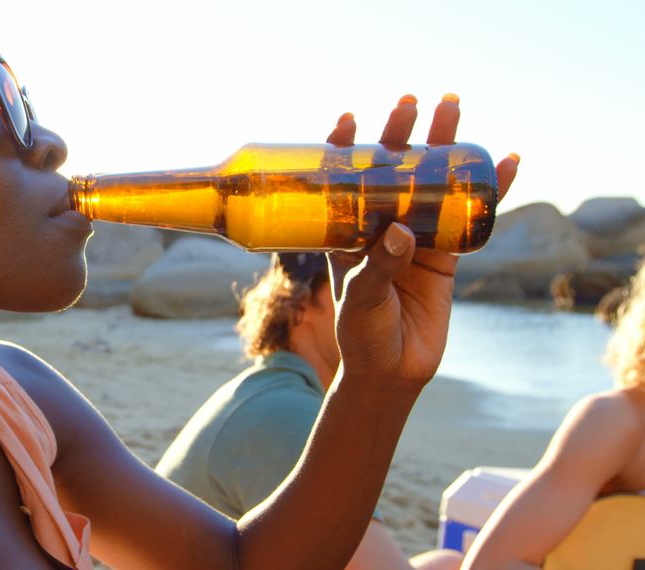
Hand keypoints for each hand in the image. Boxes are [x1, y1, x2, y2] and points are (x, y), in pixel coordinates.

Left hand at [324, 94, 518, 389]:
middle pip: (392, 172)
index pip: (341, 182)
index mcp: (345, 233)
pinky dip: (488, 191)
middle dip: (402, 135)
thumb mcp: (361, 300)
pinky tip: (505, 164)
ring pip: (431, 185)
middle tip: (413, 102)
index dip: (344, 149)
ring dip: (446, 149)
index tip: (350, 119)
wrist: (393, 371)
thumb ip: (378, 267)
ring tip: (454, 108)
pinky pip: (468, 216)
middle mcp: (378, 228)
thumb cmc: (361, 335)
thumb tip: (401, 232)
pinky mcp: (445, 254)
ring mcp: (413, 237)